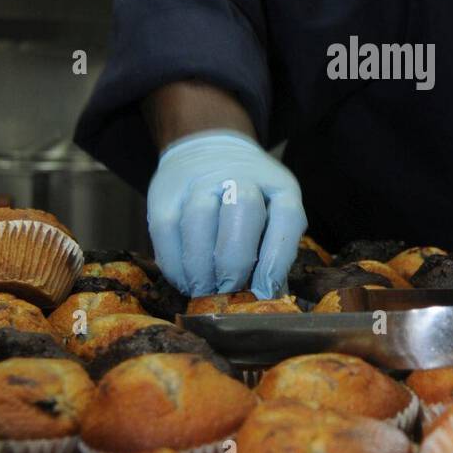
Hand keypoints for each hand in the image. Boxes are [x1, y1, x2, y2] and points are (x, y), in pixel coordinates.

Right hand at [146, 129, 306, 298]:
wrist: (209, 149)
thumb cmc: (250, 199)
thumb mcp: (272, 215)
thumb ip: (273, 254)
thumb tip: (268, 303)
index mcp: (278, 184)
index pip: (286, 217)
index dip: (276, 260)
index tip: (263, 294)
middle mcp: (241, 175)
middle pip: (242, 211)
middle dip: (234, 262)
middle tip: (228, 293)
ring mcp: (200, 179)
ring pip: (199, 220)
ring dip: (200, 267)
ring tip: (203, 293)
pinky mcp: (166, 191)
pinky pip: (166, 230)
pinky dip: (174, 264)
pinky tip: (184, 281)